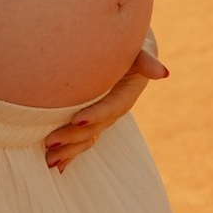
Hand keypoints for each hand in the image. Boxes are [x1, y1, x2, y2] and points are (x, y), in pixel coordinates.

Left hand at [43, 48, 167, 172]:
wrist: (127, 53)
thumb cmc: (129, 47)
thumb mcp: (139, 51)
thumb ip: (147, 61)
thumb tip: (163, 72)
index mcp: (126, 94)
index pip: (110, 107)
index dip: (95, 114)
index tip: (76, 120)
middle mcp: (115, 110)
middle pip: (94, 127)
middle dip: (72, 136)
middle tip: (49, 141)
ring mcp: (104, 117)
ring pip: (87, 138)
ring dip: (69, 151)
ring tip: (48, 160)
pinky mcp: (94, 120)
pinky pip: (83, 138)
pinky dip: (70, 152)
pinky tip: (56, 165)